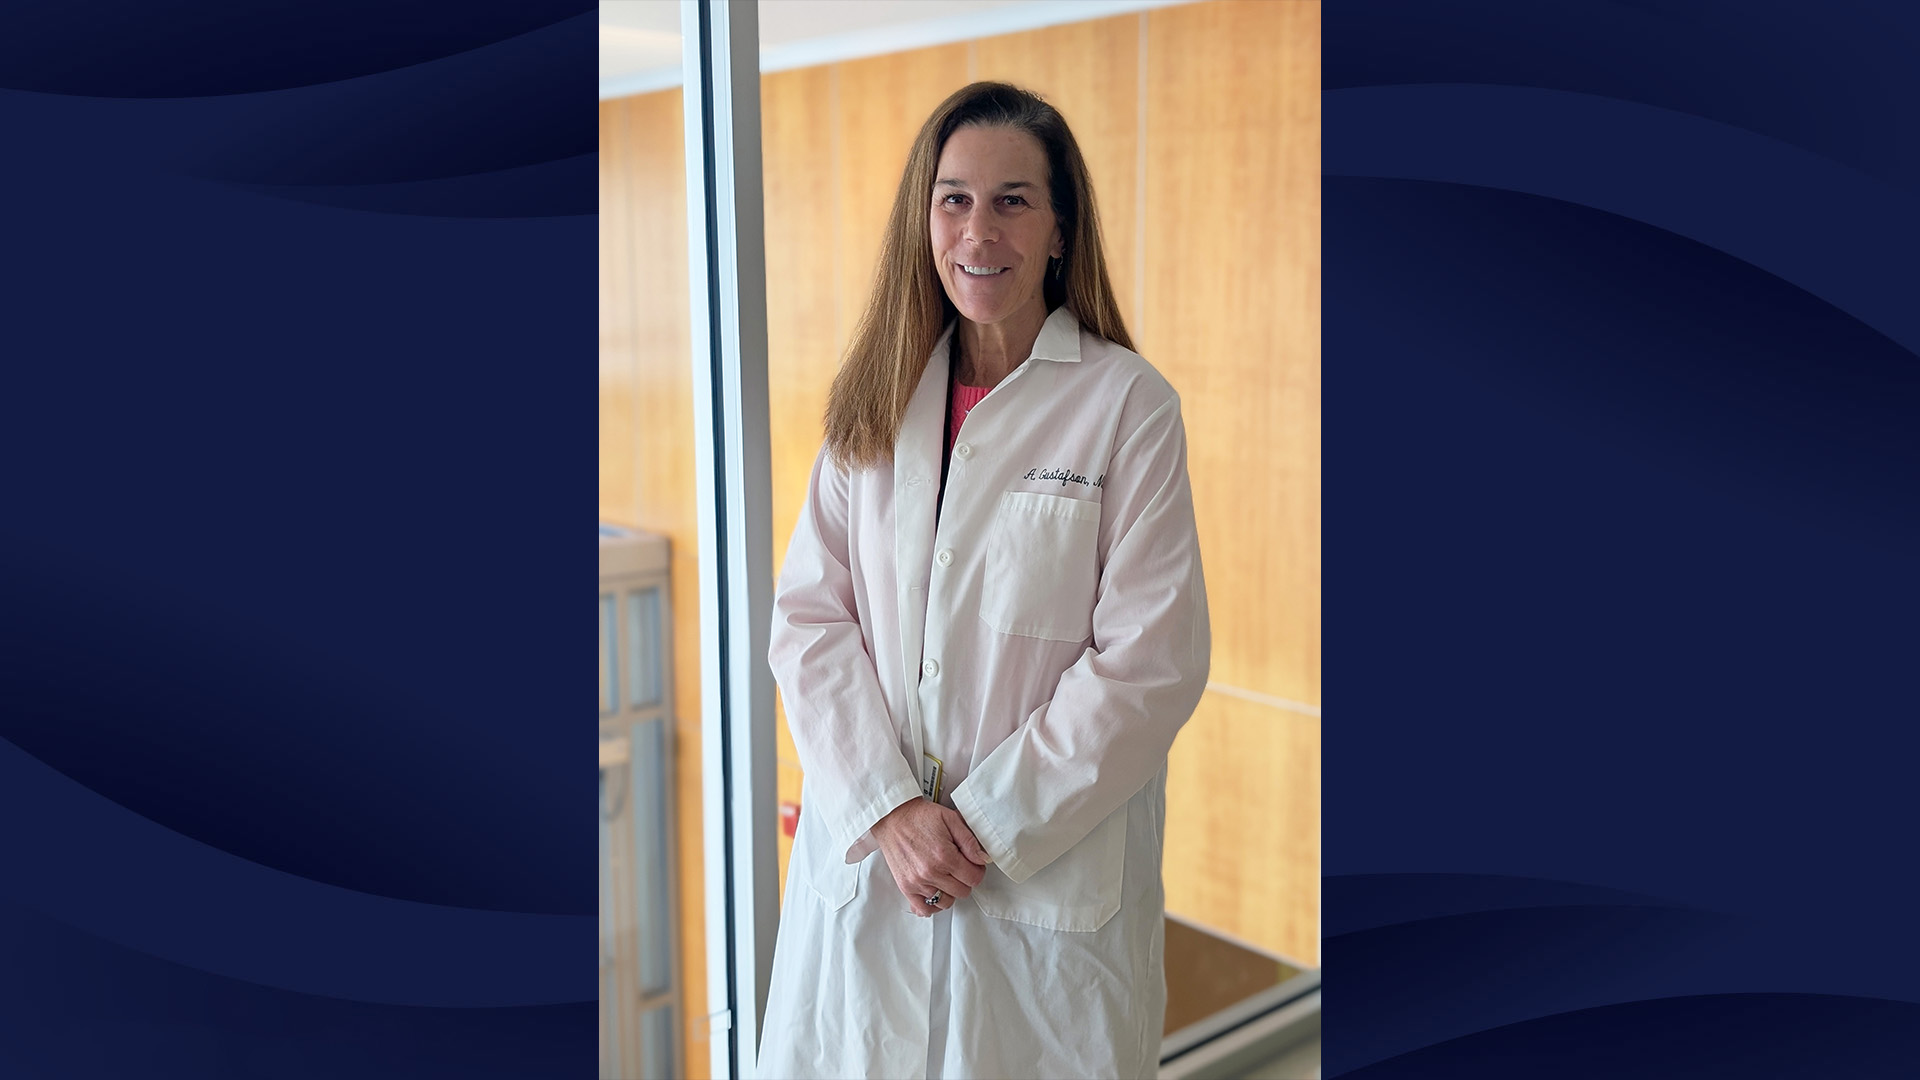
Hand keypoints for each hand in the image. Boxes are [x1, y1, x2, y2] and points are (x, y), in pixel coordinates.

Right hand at [871, 798, 990, 915]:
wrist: (891, 817)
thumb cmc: (920, 816)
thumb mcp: (950, 819)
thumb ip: (969, 840)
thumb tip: (983, 859)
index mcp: (944, 856)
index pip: (974, 878)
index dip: (978, 870)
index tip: (973, 864)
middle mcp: (931, 872)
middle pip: (962, 892)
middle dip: (965, 880)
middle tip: (959, 867)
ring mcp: (917, 882)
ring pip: (946, 902)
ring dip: (950, 892)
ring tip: (946, 877)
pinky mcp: (905, 887)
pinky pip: (925, 909)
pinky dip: (933, 905)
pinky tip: (935, 891)